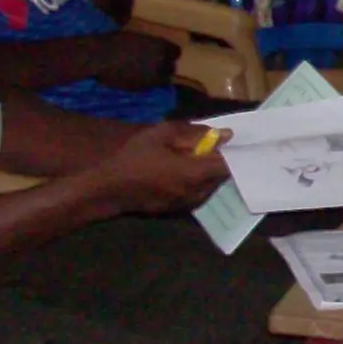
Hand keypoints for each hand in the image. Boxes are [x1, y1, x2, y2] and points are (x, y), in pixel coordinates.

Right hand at [87, 31, 180, 91]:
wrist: (100, 58)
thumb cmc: (115, 41)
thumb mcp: (136, 37)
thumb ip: (149, 44)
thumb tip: (152, 47)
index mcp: (161, 48)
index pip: (176, 52)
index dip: (170, 53)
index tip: (164, 52)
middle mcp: (161, 64)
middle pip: (171, 68)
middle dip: (165, 67)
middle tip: (156, 64)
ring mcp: (152, 79)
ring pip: (162, 81)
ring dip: (157, 77)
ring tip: (146, 73)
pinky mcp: (140, 89)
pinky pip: (148, 87)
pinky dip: (145, 83)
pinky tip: (135, 78)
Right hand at [95, 119, 229, 213]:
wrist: (108, 188)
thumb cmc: (134, 157)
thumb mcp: (161, 135)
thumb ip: (195, 133)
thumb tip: (224, 134)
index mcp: (194, 174)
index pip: (227, 166)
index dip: (234, 153)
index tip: (234, 142)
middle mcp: (196, 193)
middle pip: (221, 178)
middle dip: (221, 162)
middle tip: (213, 147)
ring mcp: (187, 204)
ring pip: (210, 187)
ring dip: (209, 173)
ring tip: (196, 158)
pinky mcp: (177, 210)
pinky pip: (198, 194)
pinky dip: (198, 182)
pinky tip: (184, 171)